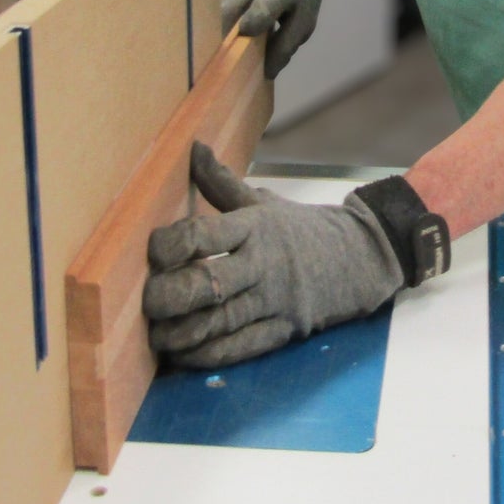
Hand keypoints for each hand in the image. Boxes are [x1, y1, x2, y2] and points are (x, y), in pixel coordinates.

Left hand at [143, 143, 403, 368]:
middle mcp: (262, 265)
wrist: (358, 259)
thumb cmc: (299, 230)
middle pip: (210, 284)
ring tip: (154, 335)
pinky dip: (207, 356)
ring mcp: (273, 301)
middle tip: (145, 302)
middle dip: (171, 296)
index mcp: (253, 228)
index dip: (172, 244)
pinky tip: (181, 355)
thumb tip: (193, 147)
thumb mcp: (262, 202)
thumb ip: (221, 182)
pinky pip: (240, 348)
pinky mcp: (282, 331)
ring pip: (220, 322)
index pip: (205, 234)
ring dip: (181, 332)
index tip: (151, 252)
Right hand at [221, 0, 324, 78]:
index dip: (250, 28)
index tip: (244, 52)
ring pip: (220, 14)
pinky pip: (221, 10)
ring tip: (229, 54)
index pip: (262, 8)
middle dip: (225, 42)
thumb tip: (266, 73)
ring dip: (223, 35)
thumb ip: (286, 46)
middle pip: (229, 14)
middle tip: (227, 67)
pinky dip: (224, 26)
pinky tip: (232, 37)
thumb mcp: (305, 20)